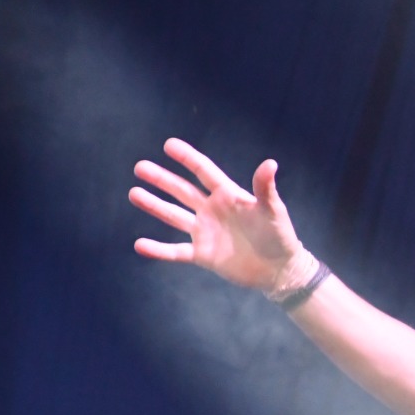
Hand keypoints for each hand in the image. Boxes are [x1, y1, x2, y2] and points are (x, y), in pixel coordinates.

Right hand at [129, 138, 310, 292]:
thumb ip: (265, 188)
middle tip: (140, 167)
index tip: (168, 145)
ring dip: (154, 205)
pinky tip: (140, 244)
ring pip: (174, 215)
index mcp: (228, 196)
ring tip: (134, 193)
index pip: (204, 172)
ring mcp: (205, 232)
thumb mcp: (273, 210)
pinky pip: (175, 251)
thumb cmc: (279, 236)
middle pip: (182, 191)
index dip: (188, 158)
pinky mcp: (202, 254)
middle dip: (162, 179)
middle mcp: (212, 211)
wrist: (280, 270)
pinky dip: (158, 250)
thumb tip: (270, 163)